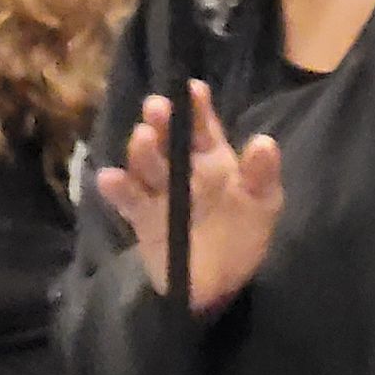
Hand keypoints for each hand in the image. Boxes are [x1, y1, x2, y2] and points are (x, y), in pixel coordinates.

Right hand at [95, 81, 283, 315]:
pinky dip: (116, 189)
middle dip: (162, 122)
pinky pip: (127, 200)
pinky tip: (110, 179)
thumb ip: (262, 176)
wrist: (221, 285)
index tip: (193, 89)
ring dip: (141, 151)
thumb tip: (264, 142)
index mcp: (213, 159)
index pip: (203, 127)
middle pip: (168, 140)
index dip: (197, 107)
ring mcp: (159, 192)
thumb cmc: (243, 236)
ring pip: (145, 165)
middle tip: (157, 107)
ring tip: (143, 138)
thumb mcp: (262, 205)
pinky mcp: (142, 217)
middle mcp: (183, 169)